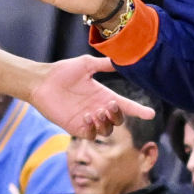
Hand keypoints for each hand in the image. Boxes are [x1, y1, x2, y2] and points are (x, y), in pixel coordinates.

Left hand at [30, 55, 154, 137]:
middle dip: (118, 115)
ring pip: (107, 130)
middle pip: (118, 121)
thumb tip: (122, 58)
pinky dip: (93, 128)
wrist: (42, 81)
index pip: (125, 106)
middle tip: (109, 105)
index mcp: (103, 95)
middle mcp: (98, 109)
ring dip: (106, 122)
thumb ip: (104, 64)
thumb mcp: (87, 64)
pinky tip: (87, 117)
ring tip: (97, 111)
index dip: (139, 110)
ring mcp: (88, 120)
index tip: (151, 113)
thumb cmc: (63, 71)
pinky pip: (91, 135)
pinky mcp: (76, 128)